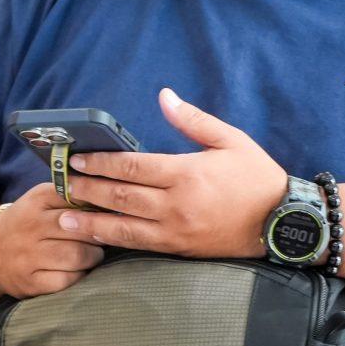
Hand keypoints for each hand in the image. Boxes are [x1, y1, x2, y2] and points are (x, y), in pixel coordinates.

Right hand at [0, 184, 106, 299]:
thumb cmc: (25, 225)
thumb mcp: (40, 201)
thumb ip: (70, 197)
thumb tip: (108, 201)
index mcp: (37, 201)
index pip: (77, 197)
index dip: (97, 206)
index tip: (106, 213)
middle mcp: (32, 226)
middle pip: (81, 229)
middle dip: (99, 235)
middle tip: (103, 238)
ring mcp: (29, 256)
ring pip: (77, 256)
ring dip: (93, 257)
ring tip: (93, 254)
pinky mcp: (30, 282)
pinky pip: (67, 280)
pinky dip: (79, 276)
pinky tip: (78, 270)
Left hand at [55, 89, 286, 257]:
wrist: (283, 222)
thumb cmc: (257, 177)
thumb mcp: (230, 139)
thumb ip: (193, 120)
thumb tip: (164, 96)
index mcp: (186, 173)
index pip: (132, 166)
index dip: (100, 162)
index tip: (77, 158)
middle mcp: (176, 204)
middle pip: (120, 196)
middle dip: (87, 190)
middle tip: (61, 184)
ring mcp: (176, 230)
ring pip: (124, 227)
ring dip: (91, 222)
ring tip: (63, 218)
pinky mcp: (180, 249)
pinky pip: (140, 246)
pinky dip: (114, 241)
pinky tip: (95, 238)